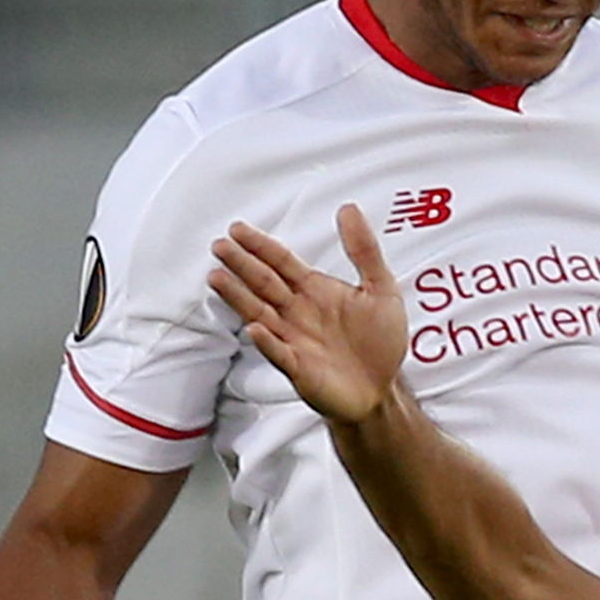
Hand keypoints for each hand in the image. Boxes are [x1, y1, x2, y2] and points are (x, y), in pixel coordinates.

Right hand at [209, 205, 406, 424]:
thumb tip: (349, 209)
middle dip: (241, 264)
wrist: (382, 390)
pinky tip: (255, 328)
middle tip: (219, 246)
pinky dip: (267, 342)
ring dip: (238, 296)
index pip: (280, 261)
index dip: (260, 245)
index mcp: (313, 290)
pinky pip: (279, 353)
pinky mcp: (298, 368)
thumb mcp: (381, 290)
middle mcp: (297, 312)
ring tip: (217, 278)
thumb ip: (364, 250)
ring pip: (260, 313)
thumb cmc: (380, 343)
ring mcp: (294, 340)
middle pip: (263, 282)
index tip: (238, 229)